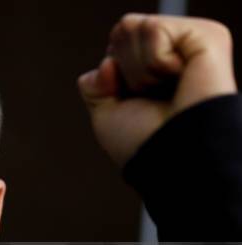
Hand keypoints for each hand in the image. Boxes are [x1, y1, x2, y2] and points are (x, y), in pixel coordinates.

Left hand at [78, 14, 236, 165]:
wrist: (172, 160)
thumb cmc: (144, 147)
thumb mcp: (106, 118)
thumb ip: (94, 86)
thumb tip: (107, 62)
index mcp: (153, 71)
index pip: (115, 46)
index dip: (112, 74)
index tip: (134, 100)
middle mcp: (173, 55)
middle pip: (121, 33)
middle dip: (124, 71)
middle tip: (152, 97)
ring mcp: (189, 45)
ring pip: (132, 28)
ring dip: (139, 70)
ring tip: (168, 90)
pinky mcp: (207, 36)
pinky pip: (153, 29)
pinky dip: (154, 61)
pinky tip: (179, 78)